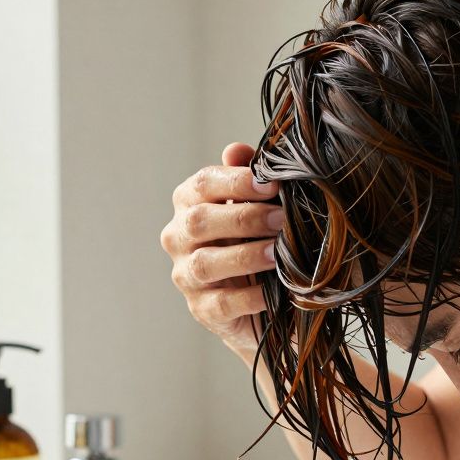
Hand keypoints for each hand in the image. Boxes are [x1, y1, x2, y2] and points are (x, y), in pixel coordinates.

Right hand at [162, 142, 282, 354]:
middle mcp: (178, 237)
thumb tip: (237, 150)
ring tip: (277, 253)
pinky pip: (221, 303)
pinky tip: (273, 291)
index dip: (235, 182)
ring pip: (205, 263)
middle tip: (281, 219)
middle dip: (243, 218)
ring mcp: (186, 276)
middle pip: (199, 221)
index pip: (202, 184)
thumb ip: (247, 177)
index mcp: (190, 203)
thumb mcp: (257, 206)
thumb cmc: (257, 239)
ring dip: (245, 256)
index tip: (271, 184)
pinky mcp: (201, 309)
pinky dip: (249, 297)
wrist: (260, 298)